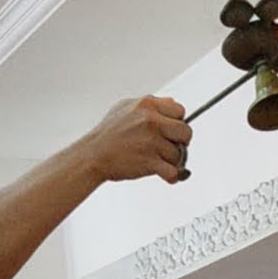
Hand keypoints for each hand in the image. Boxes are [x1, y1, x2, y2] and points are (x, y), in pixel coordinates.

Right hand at [70, 96, 191, 183]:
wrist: (91, 156)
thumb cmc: (108, 134)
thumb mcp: (125, 107)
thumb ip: (151, 104)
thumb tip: (172, 102)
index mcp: (147, 104)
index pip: (180, 111)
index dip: (177, 122)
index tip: (171, 131)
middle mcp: (150, 120)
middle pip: (186, 131)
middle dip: (180, 142)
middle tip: (169, 147)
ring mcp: (151, 140)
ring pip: (178, 153)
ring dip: (170, 160)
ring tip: (155, 160)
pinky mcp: (150, 160)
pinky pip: (173, 171)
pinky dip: (171, 176)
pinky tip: (165, 175)